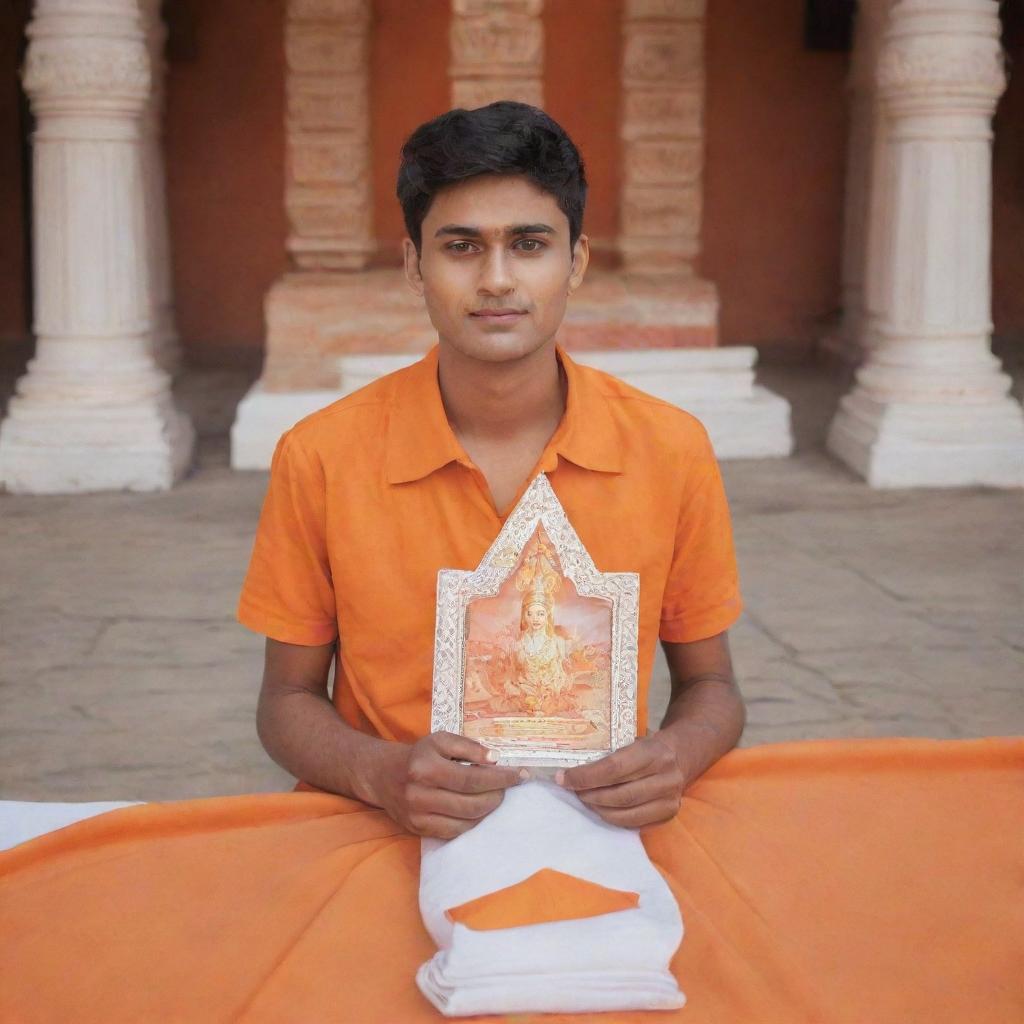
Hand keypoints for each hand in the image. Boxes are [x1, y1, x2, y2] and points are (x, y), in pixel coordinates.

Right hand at [372, 732, 523, 838]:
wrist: (385, 775)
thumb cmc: (420, 755)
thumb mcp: (441, 740)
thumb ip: (468, 746)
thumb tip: (495, 759)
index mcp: (425, 768)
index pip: (472, 778)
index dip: (500, 779)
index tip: (520, 775)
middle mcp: (419, 794)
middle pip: (472, 804)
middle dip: (497, 796)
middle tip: (507, 786)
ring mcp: (418, 816)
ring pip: (466, 821)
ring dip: (488, 810)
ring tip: (494, 795)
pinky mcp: (419, 830)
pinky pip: (455, 832)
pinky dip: (473, 821)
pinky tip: (478, 808)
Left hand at [557, 732, 686, 828]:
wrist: (681, 756)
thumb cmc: (648, 746)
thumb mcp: (633, 739)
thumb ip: (609, 753)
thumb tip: (570, 768)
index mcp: (655, 752)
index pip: (614, 768)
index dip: (586, 776)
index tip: (564, 777)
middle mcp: (666, 777)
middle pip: (619, 794)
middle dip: (590, 794)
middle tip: (573, 790)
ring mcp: (669, 799)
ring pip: (625, 813)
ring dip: (598, 809)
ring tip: (585, 799)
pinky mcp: (667, 815)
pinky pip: (633, 823)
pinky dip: (612, 817)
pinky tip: (601, 808)